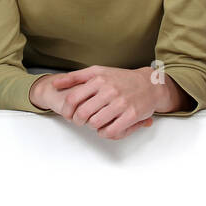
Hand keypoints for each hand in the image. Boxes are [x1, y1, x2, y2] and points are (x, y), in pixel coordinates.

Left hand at [33, 65, 170, 139]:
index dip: (67, 111)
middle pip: (82, 113)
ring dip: (93, 126)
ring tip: (96, 122)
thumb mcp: (98, 72)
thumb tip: (55, 83)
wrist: (150, 84)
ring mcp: (121, 103)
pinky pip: (111, 131)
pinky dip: (105, 133)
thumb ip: (75, 77)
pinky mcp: (131, 115)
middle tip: (82, 121)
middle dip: (79, 121)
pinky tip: (106, 128)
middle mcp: (109, 90)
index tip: (69, 115)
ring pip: (95, 123)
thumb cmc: (121, 79)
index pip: (73, 98)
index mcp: (99, 79)